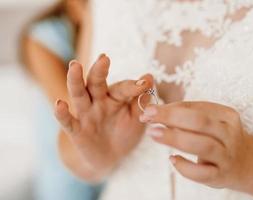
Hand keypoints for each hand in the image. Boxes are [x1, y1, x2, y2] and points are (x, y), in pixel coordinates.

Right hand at [55, 54, 152, 177]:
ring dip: (76, 80)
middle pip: (97, 83)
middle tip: (104, 58)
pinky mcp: (76, 131)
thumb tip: (150, 77)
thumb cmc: (125, 132)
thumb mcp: (137, 118)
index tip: (146, 82)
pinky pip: (67, 121)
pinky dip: (62, 113)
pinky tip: (59, 103)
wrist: (111, 158)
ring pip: (79, 95)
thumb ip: (142, 100)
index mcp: (115, 97)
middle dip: (100, 70)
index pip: (123, 88)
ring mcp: (86, 114)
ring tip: (75, 66)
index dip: (134, 86)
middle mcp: (99, 101)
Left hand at [140, 102, 252, 190]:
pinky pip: (203, 173)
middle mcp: (230, 134)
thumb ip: (187, 116)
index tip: (149, 109)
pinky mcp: (222, 175)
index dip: (171, 108)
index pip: (196, 107)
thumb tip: (154, 113)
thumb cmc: (221, 138)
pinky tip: (172, 159)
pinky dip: (185, 167)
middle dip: (171, 117)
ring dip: (175, 138)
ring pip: (202, 145)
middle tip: (148, 116)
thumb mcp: (211, 122)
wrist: (248, 163)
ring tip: (154, 133)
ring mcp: (227, 156)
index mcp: (226, 115)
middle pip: (200, 122)